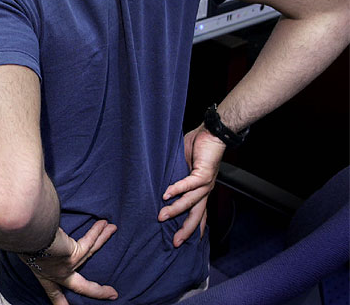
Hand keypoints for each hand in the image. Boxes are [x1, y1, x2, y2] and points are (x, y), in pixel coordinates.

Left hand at [18, 220, 117, 304]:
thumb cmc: (21, 239)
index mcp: (43, 274)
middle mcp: (56, 273)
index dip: (60, 302)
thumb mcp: (25, 246)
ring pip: (90, 252)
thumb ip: (31, 243)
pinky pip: (89, 242)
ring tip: (113, 228)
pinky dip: (98, 232)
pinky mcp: (73, 254)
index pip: (53, 292)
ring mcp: (66, 266)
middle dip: (98, 291)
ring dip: (102, 238)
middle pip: (81, 286)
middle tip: (112, 294)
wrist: (23, 236)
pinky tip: (106, 224)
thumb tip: (18, 227)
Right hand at [158, 124, 224, 246]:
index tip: (188, 241)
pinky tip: (167, 194)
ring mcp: (206, 183)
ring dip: (176, 210)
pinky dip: (177, 189)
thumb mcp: (185, 166)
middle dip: (186, 230)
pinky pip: (189, 185)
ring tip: (161, 216)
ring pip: (191, 202)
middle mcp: (205, 189)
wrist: (213, 132)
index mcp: (202, 189)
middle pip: (196, 215)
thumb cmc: (198, 146)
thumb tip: (163, 185)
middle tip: (175, 243)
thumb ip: (177, 177)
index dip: (195, 227)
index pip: (199, 211)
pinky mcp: (203, 173)